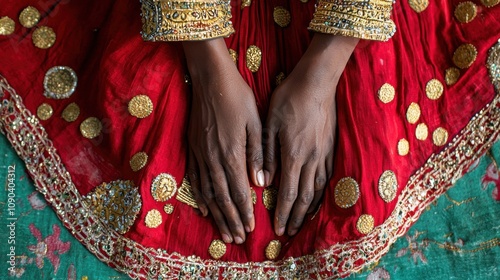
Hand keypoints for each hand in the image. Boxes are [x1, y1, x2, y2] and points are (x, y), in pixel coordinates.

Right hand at [183, 38, 264, 243]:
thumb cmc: (237, 97)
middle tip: (238, 238)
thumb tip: (260, 183)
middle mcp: (213, 159)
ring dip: (216, 214)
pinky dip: (199, 196)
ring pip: (207, 192)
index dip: (245, 212)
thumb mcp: (255, 123)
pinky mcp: (192, 148)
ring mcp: (200, 154)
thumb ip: (257, 155)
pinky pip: (194, 178)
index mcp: (231, 154)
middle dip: (231, 220)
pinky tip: (203, 208)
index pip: (239, 192)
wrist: (210, 78)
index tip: (251, 229)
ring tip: (223, 231)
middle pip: (222, 198)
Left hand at [264, 34, 358, 235]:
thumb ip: (267, 154)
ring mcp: (324, 153)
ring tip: (303, 223)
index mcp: (294, 154)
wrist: (317, 80)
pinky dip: (321, 194)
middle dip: (296, 217)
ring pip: (318, 190)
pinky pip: (327, 177)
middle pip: (305, 197)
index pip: (288, 192)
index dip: (283, 213)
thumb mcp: (270, 123)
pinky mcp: (331, 147)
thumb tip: (264, 182)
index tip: (277, 228)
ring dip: (309, 209)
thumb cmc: (289, 98)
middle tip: (289, 232)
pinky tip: (317, 199)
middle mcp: (312, 158)